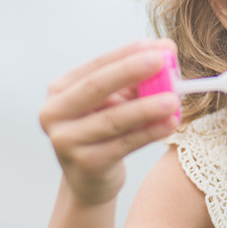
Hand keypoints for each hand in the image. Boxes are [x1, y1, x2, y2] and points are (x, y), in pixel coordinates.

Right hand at [38, 39, 181, 205]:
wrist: (90, 181)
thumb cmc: (105, 132)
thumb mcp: (116, 102)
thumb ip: (138, 77)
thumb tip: (167, 47)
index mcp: (59, 91)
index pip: (96, 67)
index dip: (126, 54)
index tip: (156, 46)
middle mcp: (54, 114)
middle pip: (96, 87)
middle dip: (131, 71)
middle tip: (162, 61)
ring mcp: (66, 141)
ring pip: (112, 119)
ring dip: (146, 107)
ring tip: (173, 99)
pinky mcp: (85, 164)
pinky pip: (123, 144)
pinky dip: (150, 132)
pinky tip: (171, 123)